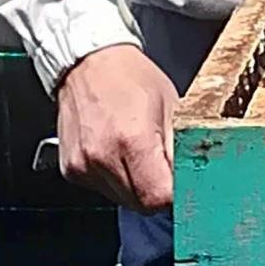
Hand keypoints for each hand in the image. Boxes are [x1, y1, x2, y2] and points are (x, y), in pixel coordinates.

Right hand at [56, 43, 177, 212]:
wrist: (88, 61)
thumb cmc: (130, 76)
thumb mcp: (171, 106)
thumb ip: (181, 148)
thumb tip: (194, 179)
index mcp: (132, 139)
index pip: (158, 198)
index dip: (174, 194)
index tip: (179, 182)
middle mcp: (102, 156)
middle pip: (140, 204)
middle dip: (156, 191)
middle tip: (160, 163)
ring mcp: (83, 165)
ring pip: (121, 200)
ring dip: (134, 186)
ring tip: (135, 152)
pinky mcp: (71, 169)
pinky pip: (102, 189)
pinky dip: (114, 178)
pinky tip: (115, 151)